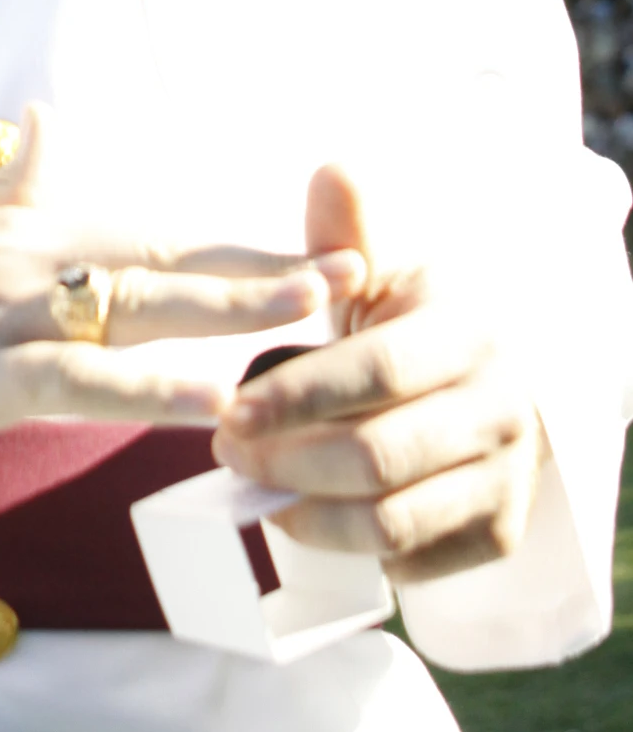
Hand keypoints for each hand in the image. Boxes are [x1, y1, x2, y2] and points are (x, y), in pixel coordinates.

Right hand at [0, 107, 364, 468]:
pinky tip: (207, 402)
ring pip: (134, 309)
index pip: (160, 233)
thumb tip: (49, 116)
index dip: (246, 239)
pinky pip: (74, 381)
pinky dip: (145, 390)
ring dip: (227, 308)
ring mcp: (4, 314)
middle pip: (168, 258)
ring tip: (310, 314)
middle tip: (356, 266)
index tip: (328, 244)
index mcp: (34, 231)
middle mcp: (31, 259)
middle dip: (265, 264)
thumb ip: (11, 182)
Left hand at [212, 165, 546, 582]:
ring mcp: (503, 478)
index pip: (378, 371)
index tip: (231, 407)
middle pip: (379, 454)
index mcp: (467, 336)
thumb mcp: (388, 271)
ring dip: (306, 511)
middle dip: (288, 459)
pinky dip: (349, 547)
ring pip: (391, 520)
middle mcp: (499, 411)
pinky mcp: (495, 533)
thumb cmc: (419, 324)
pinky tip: (306, 514)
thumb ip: (349, 235)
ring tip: (253, 485)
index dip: (300, 394)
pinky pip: (411, 560)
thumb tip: (332, 171)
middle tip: (228, 449)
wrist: (494, 383)